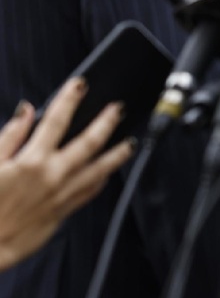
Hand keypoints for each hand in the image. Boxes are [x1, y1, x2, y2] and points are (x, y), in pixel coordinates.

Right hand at [0, 77, 132, 270]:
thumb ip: (9, 136)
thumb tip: (26, 111)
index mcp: (31, 160)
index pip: (56, 121)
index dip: (69, 99)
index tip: (80, 85)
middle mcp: (53, 176)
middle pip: (89, 143)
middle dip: (106, 122)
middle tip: (118, 108)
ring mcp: (62, 194)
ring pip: (99, 169)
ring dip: (117, 154)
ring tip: (130, 143)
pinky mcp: (63, 212)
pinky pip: (90, 193)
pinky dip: (101, 180)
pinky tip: (107, 174)